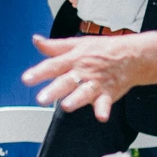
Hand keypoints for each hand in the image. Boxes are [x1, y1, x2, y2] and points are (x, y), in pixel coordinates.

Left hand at [21, 31, 156, 121]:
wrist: (130, 56)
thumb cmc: (101, 50)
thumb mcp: (77, 44)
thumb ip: (54, 46)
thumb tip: (36, 41)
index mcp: (73, 59)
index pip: (53, 65)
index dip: (39, 72)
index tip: (26, 79)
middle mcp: (83, 71)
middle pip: (66, 81)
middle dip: (54, 90)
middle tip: (41, 99)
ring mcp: (95, 83)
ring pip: (84, 92)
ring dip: (76, 99)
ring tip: (67, 106)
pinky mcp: (107, 93)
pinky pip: (105, 102)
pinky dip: (103, 109)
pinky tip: (101, 116)